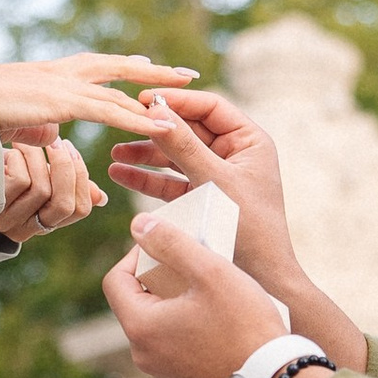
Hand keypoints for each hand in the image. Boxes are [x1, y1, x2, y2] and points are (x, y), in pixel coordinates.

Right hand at [0, 54, 199, 140]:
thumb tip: (57, 139)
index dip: (127, 68)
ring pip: (121, 89)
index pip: (99, 67)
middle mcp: (63, 73)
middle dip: (153, 71)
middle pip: (119, 67)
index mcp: (54, 75)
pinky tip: (161, 125)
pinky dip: (137, 118)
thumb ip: (45, 129)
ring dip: (156, 93)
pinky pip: (109, 110)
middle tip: (185, 75)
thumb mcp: (21, 124)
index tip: (150, 66)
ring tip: (188, 97)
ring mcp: (63, 84)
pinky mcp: (61, 101)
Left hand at [0, 137, 105, 243]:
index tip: (72, 152)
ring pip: (42, 188)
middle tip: (58, 142)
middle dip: (66, 168)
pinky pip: (19, 181)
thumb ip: (64, 190)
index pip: (80, 209)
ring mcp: (8, 221)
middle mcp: (28, 227)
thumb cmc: (0, 183)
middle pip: (64, 203)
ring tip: (27, 143)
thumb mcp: (35, 187)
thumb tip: (99, 196)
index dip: (82, 180)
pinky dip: (19, 159)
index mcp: (44, 222)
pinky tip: (10, 151)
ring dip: (38, 158)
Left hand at [103, 200, 295, 377]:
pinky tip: (220, 324)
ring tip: (211, 295)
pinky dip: (189, 331)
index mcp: (141, 328)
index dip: (135, 256)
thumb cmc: (245, 325)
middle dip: (159, 281)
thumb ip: (172, 243)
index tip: (165, 247)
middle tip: (193, 268)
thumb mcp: (210, 272)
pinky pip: (177, 349)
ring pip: (158, 328)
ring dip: (176, 306)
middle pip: (137, 305)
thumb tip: (139, 225)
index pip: (115, 281)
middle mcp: (144, 356)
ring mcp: (164, 375)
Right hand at [106, 88, 366, 365]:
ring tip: (114, 153)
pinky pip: (172, 181)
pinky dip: (148, 178)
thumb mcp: (214, 181)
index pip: (209, 107)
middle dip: (154, 128)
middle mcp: (235, 154)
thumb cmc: (250, 228)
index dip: (176, 101)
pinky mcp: (202, 199)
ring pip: (176, 156)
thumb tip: (155, 111)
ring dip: (145, 154)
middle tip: (121, 121)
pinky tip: (120, 174)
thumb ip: (184, 146)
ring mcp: (217, 177)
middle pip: (188, 129)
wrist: (262, 279)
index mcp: (249, 141)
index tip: (143, 99)